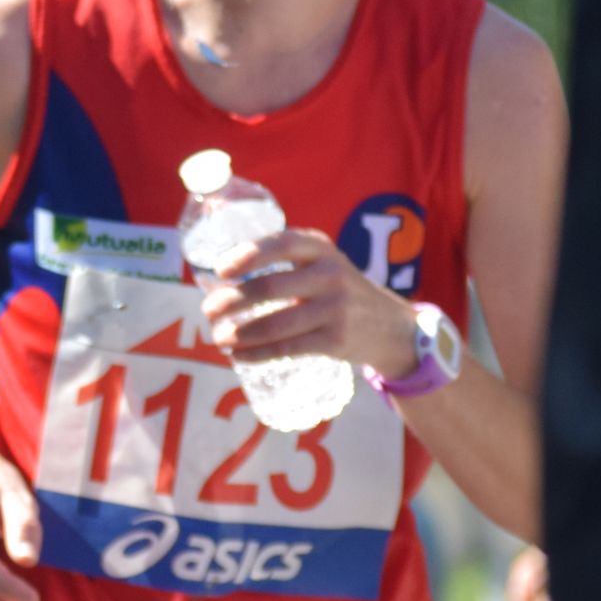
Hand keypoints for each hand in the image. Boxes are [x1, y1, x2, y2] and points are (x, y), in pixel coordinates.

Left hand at [203, 229, 415, 377]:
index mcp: (321, 249)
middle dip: (230, 301)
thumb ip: (283, 263)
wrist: (392, 327)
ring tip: (217, 337)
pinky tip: (239, 355)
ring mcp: (335, 309)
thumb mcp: (322, 264)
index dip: (247, 255)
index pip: (281, 244)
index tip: (220, 270)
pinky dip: (257, 353)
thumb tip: (217, 279)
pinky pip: (287, 348)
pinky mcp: (336, 341)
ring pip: (275, 324)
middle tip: (207, 310)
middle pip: (269, 288)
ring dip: (239, 333)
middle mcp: (330, 275)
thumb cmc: (339, 290)